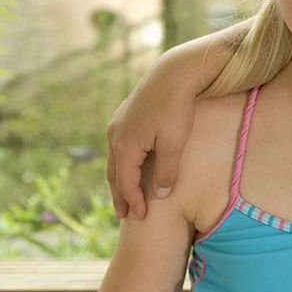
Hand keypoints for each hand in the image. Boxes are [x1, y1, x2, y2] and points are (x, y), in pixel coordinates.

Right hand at [106, 60, 196, 219]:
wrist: (174, 73)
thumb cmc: (177, 108)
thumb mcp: (174, 143)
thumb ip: (166, 172)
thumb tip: (160, 196)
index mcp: (125, 146)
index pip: (126, 183)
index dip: (133, 201)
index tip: (141, 217)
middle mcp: (115, 136)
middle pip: (115, 174)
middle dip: (120, 195)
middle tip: (123, 215)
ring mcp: (118, 124)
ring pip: (116, 160)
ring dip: (119, 179)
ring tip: (124, 194)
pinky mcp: (126, 116)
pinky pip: (120, 146)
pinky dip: (123, 162)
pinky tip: (130, 165)